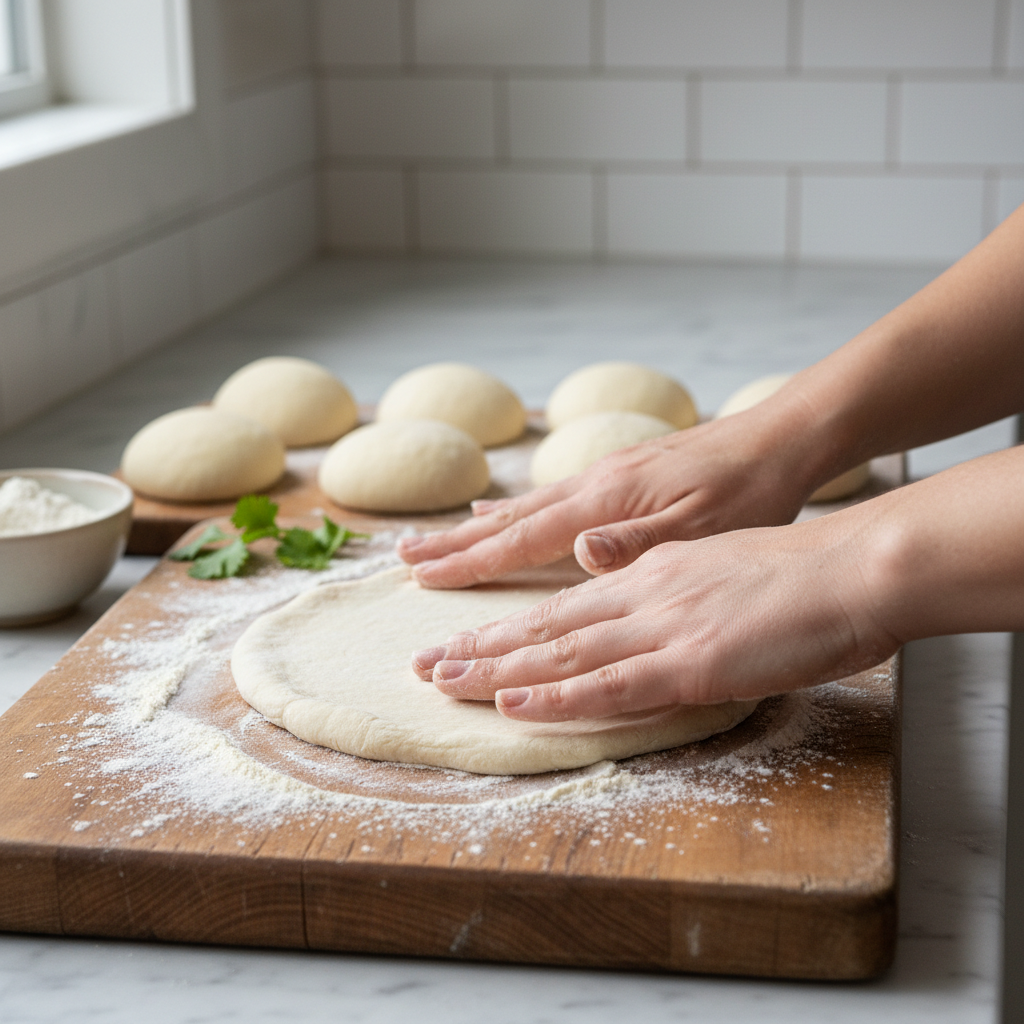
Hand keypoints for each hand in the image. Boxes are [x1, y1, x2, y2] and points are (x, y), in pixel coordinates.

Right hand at [399, 406, 820, 588]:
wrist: (780, 438)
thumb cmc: (749, 490)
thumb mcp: (704, 525)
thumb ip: (638, 542)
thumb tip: (575, 553)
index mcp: (607, 503)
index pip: (524, 540)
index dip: (472, 563)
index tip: (424, 579)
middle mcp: (594, 485)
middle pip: (510, 520)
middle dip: (455, 544)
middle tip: (404, 560)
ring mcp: (605, 475)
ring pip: (525, 506)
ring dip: (476, 528)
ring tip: (437, 540)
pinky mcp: (620, 473)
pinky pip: (551, 496)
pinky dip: (515, 509)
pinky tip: (506, 511)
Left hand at [411, 514, 900, 720]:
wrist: (853, 567)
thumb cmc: (796, 572)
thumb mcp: (715, 564)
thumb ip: (663, 580)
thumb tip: (622, 589)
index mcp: (648, 570)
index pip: (562, 602)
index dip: (506, 623)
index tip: (461, 637)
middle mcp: (641, 591)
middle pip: (543, 622)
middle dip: (478, 644)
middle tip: (422, 663)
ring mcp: (661, 624)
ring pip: (560, 649)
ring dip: (495, 667)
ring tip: (439, 679)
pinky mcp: (689, 660)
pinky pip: (609, 683)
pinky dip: (556, 694)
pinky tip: (511, 701)